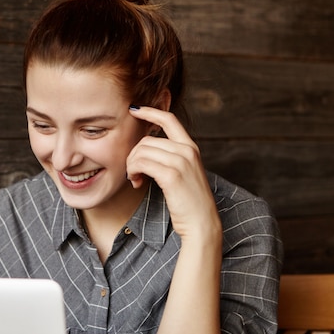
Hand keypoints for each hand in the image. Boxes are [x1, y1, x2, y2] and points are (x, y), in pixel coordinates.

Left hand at [127, 106, 220, 240]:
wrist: (201, 224)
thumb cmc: (189, 203)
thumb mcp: (184, 174)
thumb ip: (171, 158)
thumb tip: (145, 150)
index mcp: (191, 148)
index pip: (169, 119)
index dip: (150, 111)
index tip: (135, 110)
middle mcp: (187, 151)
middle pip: (147, 140)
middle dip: (133, 155)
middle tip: (133, 173)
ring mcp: (181, 162)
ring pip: (141, 151)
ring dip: (131, 166)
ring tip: (135, 179)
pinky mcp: (172, 175)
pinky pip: (141, 163)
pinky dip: (133, 172)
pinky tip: (137, 183)